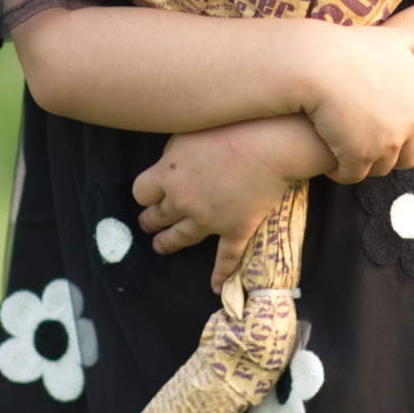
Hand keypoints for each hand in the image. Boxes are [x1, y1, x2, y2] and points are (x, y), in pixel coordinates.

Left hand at [134, 121, 322, 289]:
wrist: (272, 144)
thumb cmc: (231, 126)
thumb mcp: (189, 131)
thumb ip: (173, 151)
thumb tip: (167, 164)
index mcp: (167, 174)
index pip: (141, 191)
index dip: (144, 194)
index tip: (147, 195)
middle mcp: (183, 201)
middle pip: (158, 216)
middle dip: (151, 220)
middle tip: (147, 224)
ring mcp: (209, 219)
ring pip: (182, 237)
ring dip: (169, 243)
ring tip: (161, 247)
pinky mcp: (235, 229)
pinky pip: (225, 257)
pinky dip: (221, 273)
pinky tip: (216, 286)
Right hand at [296, 24, 413, 184]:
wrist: (316, 63)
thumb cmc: (352, 47)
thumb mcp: (395, 39)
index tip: (399, 137)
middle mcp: (411, 122)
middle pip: (410, 157)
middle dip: (391, 155)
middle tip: (366, 143)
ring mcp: (387, 141)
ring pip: (381, 168)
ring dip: (365, 163)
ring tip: (345, 147)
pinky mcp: (360, 155)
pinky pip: (353, 175)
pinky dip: (341, 170)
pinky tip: (329, 156)